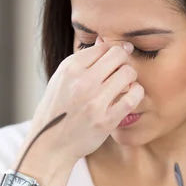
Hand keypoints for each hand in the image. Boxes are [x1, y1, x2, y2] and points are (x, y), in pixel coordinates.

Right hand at [23, 37, 143, 168]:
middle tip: (120, 74)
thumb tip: (104, 41)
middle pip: (119, 56)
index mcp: (70, 68)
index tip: (117, 60)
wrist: (49, 144)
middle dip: (123, 63)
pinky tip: (129, 97)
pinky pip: (133, 97)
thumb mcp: (62, 80)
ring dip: (130, 79)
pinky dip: (136, 94)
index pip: (104, 47)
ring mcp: (95, 102)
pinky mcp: (106, 120)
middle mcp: (82, 82)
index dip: (114, 52)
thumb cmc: (58, 110)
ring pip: (128, 73)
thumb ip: (83, 61)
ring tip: (123, 87)